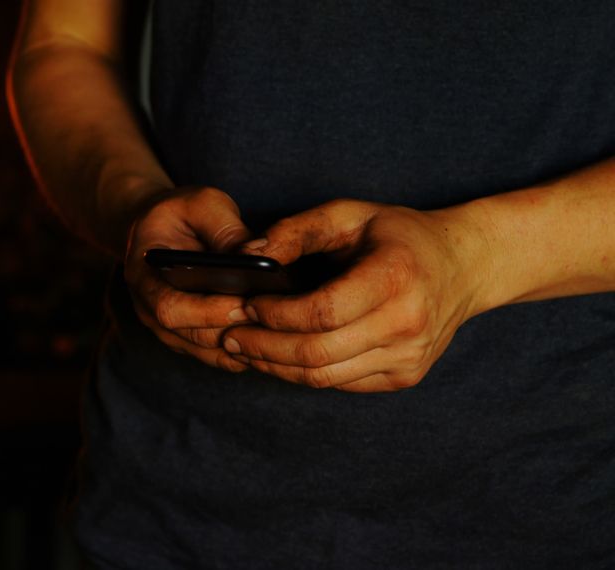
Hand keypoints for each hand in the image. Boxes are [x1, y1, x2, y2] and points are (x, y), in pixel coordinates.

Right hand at [124, 187, 259, 371]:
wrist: (159, 229)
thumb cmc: (180, 213)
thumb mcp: (200, 204)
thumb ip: (225, 227)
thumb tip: (257, 254)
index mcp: (144, 275)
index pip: (169, 308)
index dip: (207, 312)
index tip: (246, 304)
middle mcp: (149, 310)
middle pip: (193, 337)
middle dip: (236, 330)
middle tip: (276, 319)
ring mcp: (168, 330)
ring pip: (209, 353)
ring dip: (246, 345)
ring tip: (282, 330)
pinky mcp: (188, 339)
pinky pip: (218, 356)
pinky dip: (246, 350)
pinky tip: (275, 337)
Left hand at [223, 199, 490, 392]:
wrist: (463, 266)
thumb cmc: (398, 235)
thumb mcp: (349, 214)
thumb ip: (297, 231)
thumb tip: (250, 256)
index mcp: (395, 277)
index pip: (321, 312)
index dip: (275, 315)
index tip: (246, 304)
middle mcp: (407, 324)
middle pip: (317, 353)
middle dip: (263, 347)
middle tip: (230, 335)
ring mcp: (409, 357)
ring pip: (324, 377)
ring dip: (275, 366)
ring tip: (244, 347)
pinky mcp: (404, 377)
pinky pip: (341, 384)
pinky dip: (302, 373)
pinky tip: (278, 356)